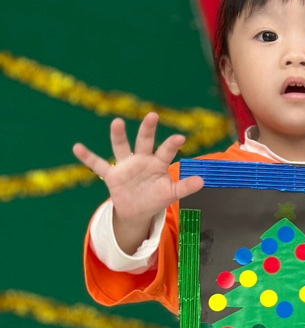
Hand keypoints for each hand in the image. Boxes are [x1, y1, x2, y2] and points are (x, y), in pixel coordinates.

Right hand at [73, 113, 203, 252]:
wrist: (138, 211)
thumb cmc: (156, 197)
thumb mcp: (171, 193)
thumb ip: (185, 187)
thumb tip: (203, 181)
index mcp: (158, 163)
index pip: (166, 151)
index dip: (172, 145)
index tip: (180, 137)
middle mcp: (142, 159)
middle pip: (145, 142)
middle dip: (148, 130)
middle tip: (153, 116)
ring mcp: (126, 165)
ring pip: (121, 147)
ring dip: (119, 135)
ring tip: (117, 122)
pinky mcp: (112, 175)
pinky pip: (98, 164)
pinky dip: (87, 157)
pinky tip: (77, 147)